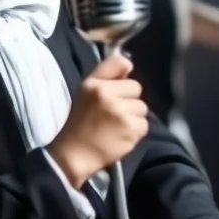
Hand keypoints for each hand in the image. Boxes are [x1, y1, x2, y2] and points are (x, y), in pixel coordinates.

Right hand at [48, 50, 148, 187]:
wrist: (74, 154)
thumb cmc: (80, 122)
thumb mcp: (85, 91)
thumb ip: (106, 73)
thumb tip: (130, 64)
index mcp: (94, 84)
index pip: (122, 65)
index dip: (120, 82)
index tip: (114, 93)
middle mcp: (107, 95)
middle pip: (136, 89)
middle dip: (128, 101)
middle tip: (112, 114)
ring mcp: (121, 112)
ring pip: (142, 108)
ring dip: (133, 117)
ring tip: (115, 127)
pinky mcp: (131, 129)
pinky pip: (144, 125)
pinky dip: (135, 132)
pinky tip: (120, 136)